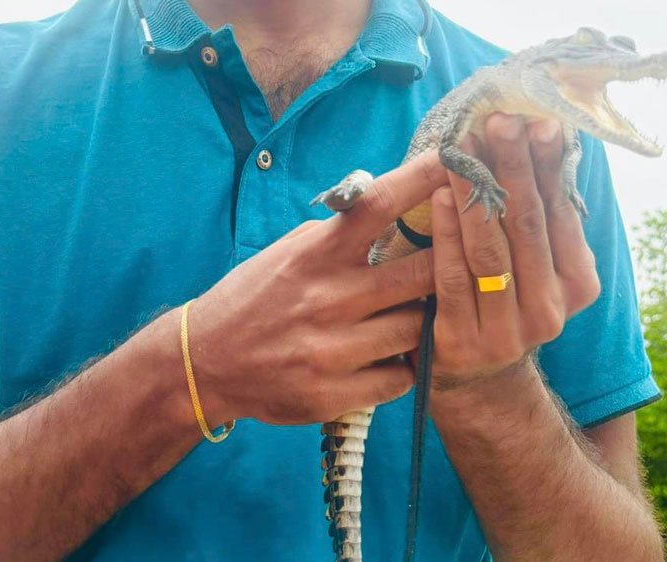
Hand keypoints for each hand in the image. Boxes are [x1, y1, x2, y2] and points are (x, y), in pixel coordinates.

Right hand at [182, 152, 447, 425]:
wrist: (205, 363)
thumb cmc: (255, 298)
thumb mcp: (288, 252)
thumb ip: (337, 234)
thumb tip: (391, 204)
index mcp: (315, 255)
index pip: (380, 205)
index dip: (423, 179)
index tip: (457, 160)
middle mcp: (327, 298)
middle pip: (421, 272)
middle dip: (449, 264)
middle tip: (461, 262)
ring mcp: (331, 350)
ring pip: (418, 328)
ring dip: (424, 320)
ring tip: (413, 315)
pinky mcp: (332, 394)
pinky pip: (400, 376)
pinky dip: (404, 365)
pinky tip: (392, 356)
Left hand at [429, 113, 600, 392]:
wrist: (477, 379)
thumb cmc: (503, 299)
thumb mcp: (535, 264)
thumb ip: (540, 216)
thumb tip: (540, 137)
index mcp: (577, 283)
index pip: (561, 213)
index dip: (548, 165)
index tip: (536, 121)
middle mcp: (550, 310)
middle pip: (529, 226)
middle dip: (514, 168)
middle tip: (500, 121)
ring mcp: (507, 331)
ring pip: (492, 250)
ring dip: (475, 193)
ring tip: (463, 148)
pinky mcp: (463, 342)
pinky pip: (453, 279)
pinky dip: (446, 235)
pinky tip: (440, 196)